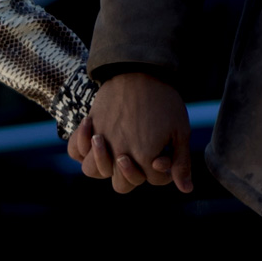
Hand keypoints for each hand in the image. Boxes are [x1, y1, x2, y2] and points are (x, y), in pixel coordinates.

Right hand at [71, 73, 193, 193]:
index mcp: (145, 156)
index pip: (152, 179)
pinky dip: (81, 150)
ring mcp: (101, 140)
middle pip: (121, 184)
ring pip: (92, 171)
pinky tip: (95, 140)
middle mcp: (119, 152)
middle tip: (138, 154)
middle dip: (133, 174)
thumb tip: (186, 190)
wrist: (140, 70)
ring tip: (115, 150)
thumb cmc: (163, 100)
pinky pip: (75, 149)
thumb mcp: (180, 130)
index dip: (162, 168)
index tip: (164, 151)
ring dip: (104, 166)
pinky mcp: (90, 126)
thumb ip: (181, 162)